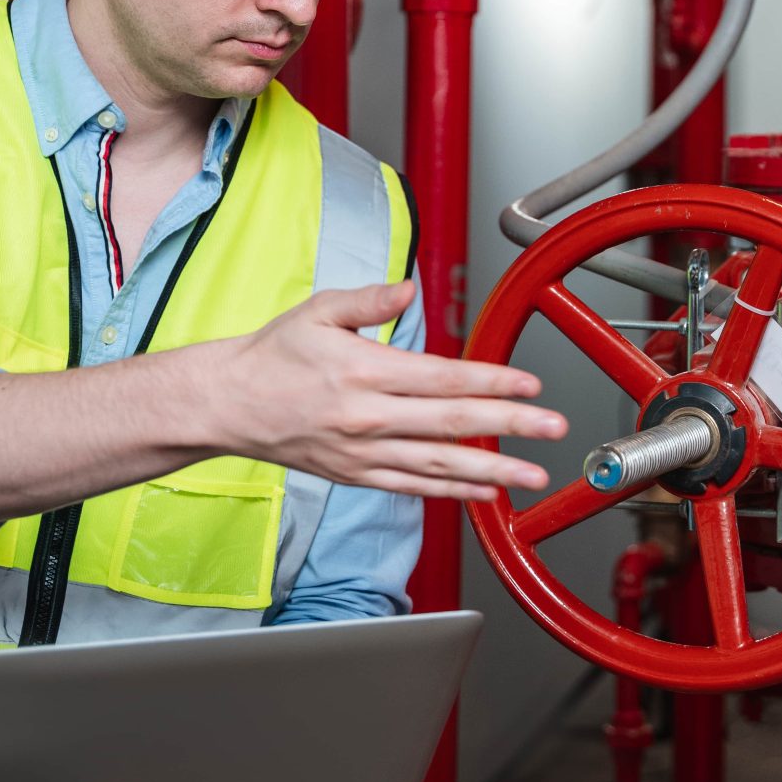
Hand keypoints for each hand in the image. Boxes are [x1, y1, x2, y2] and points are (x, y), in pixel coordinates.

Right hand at [203, 281, 567, 501]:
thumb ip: (369, 300)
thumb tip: (410, 290)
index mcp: (365, 372)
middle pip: (453, 424)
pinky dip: (452, 492)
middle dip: (510, 426)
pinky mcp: (356, 475)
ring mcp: (363, 453)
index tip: (529, 385)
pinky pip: (413, 487)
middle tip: (553, 429)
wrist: (229, 405)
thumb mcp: (318, 311)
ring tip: (532, 474)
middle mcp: (368, 418)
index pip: (443, 379)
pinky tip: (484, 491)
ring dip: (492, 470)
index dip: (492, 381)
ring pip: (439, 465)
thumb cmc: (274, 355)